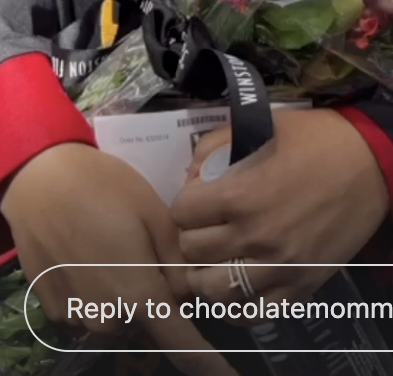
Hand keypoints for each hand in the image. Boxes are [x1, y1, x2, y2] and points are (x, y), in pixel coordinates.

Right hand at [1, 143, 235, 375]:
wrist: (40, 179)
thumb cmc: (105, 188)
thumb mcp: (155, 215)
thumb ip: (178, 263)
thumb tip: (189, 296)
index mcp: (141, 294)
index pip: (182, 344)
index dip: (207, 363)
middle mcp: (109, 318)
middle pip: (149, 325)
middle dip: (160, 305)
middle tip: (152, 256)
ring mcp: (78, 318)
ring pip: (120, 319)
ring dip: (128, 300)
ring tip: (119, 249)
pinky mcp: (55, 310)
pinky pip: (92, 312)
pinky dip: (101, 295)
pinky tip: (93, 256)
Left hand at [173, 108, 390, 309]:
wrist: (375, 164)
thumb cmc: (319, 139)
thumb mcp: (265, 126)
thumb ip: (219, 143)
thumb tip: (192, 174)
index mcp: (242, 194)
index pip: (181, 213)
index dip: (185, 202)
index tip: (198, 198)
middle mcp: (255, 236)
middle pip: (192, 253)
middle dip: (192, 235)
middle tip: (206, 226)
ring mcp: (279, 267)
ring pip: (214, 292)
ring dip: (208, 274)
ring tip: (217, 260)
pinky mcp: (301, 286)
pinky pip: (254, 314)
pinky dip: (238, 305)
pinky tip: (239, 286)